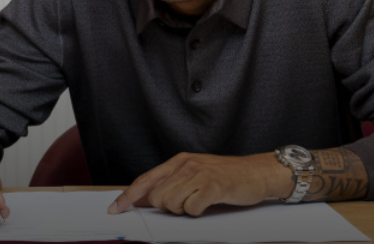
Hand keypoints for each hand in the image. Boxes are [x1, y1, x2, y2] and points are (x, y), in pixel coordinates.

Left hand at [108, 152, 287, 216]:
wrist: (258, 172)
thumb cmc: (228, 175)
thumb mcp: (196, 173)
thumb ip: (172, 183)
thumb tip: (145, 200)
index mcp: (179, 161)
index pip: (146, 179)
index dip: (128, 196)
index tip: (115, 209)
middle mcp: (186, 165)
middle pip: (156, 197)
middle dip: (167, 207)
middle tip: (187, 202)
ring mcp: (200, 175)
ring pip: (171, 204)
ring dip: (184, 210)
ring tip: (200, 201)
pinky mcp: (213, 187)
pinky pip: (192, 209)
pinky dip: (198, 212)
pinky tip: (208, 203)